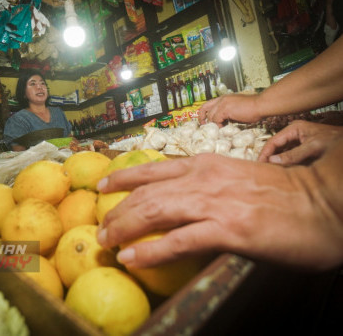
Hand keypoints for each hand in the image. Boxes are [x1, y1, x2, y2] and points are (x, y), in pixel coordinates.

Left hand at [96, 154, 342, 270]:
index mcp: (207, 164)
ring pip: (154, 211)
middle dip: (117, 211)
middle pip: (146, 193)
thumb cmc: (285, 195)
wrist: (325, 203)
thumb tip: (186, 199)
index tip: (104, 186)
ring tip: (107, 242)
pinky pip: (178, 241)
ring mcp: (214, 202)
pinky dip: (151, 251)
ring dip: (124, 228)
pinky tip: (133, 258)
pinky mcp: (228, 229)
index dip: (124, 177)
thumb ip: (210, 185)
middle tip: (101, 227)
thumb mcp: (239, 179)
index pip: (153, 168)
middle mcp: (204, 178)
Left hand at [199, 94, 261, 125]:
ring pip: (211, 116)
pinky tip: (223, 127)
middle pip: (205, 108)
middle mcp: (221, 99)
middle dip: (203, 118)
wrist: (260, 105)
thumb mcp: (236, 110)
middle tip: (204, 126)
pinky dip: (218, 125)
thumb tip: (222, 123)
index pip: (208, 104)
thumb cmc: (252, 109)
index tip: (204, 121)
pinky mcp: (225, 109)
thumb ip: (227, 114)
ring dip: (214, 124)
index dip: (204, 113)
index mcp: (224, 98)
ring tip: (220, 128)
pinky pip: (216, 119)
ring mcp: (222, 103)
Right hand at [258, 120, 342, 164]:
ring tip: (270, 171)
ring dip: (277, 161)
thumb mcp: (313, 147)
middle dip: (269, 158)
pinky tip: (282, 170)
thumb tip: (272, 161)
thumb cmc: (335, 140)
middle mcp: (294, 133)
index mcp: (294, 129)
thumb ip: (293, 155)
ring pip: (282, 152)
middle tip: (262, 170)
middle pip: (276, 147)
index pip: (273, 141)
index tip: (259, 165)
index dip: (265, 153)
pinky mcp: (302, 149)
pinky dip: (285, 163)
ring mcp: (298, 141)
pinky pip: (290, 156)